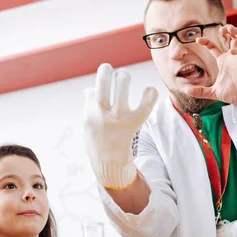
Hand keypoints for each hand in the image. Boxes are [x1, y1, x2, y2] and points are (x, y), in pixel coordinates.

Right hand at [84, 63, 157, 188]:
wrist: (109, 166)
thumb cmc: (98, 144)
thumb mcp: (87, 127)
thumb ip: (88, 108)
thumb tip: (89, 89)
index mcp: (89, 113)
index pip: (94, 90)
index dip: (100, 88)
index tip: (104, 92)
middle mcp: (102, 112)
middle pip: (104, 79)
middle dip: (107, 71)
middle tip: (113, 73)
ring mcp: (118, 117)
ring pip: (122, 83)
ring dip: (123, 76)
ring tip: (124, 77)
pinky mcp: (134, 123)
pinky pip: (145, 104)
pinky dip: (149, 95)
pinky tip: (148, 91)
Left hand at [185, 25, 236, 107]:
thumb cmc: (233, 94)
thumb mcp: (213, 92)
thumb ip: (200, 91)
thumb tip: (186, 91)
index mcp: (223, 61)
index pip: (214, 47)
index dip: (207, 42)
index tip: (198, 40)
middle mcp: (232, 57)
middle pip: (231, 38)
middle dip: (227, 31)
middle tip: (221, 29)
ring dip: (236, 32)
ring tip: (229, 28)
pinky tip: (232, 51)